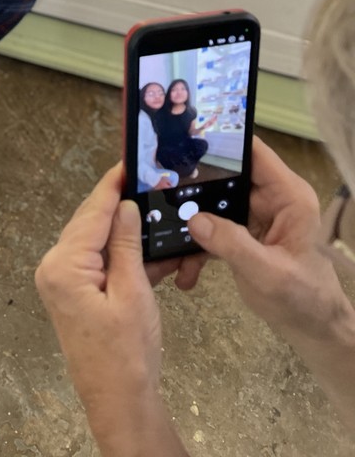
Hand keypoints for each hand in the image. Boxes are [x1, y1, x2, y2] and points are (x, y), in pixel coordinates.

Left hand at [35, 164, 188, 454]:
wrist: (118, 400)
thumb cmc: (127, 354)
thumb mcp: (134, 292)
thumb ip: (126, 244)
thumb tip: (126, 206)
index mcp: (64, 265)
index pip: (92, 212)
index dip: (113, 186)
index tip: (128, 161)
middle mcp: (54, 268)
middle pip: (89, 221)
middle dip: (118, 204)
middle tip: (144, 180)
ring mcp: (61, 281)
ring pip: (94, 239)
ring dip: (122, 230)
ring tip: (152, 211)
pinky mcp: (72, 292)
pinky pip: (96, 260)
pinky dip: (119, 253)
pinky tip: (146, 248)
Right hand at [184, 138, 349, 338]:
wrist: (312, 329)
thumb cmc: (303, 298)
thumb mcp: (268, 273)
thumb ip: (232, 244)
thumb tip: (194, 220)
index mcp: (288, 196)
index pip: (254, 153)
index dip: (223, 142)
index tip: (184, 141)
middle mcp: (272, 199)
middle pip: (226, 176)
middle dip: (193, 185)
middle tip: (158, 190)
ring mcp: (256, 216)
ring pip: (214, 203)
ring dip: (191, 222)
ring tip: (164, 233)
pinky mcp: (244, 234)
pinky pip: (214, 228)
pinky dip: (197, 245)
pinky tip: (182, 267)